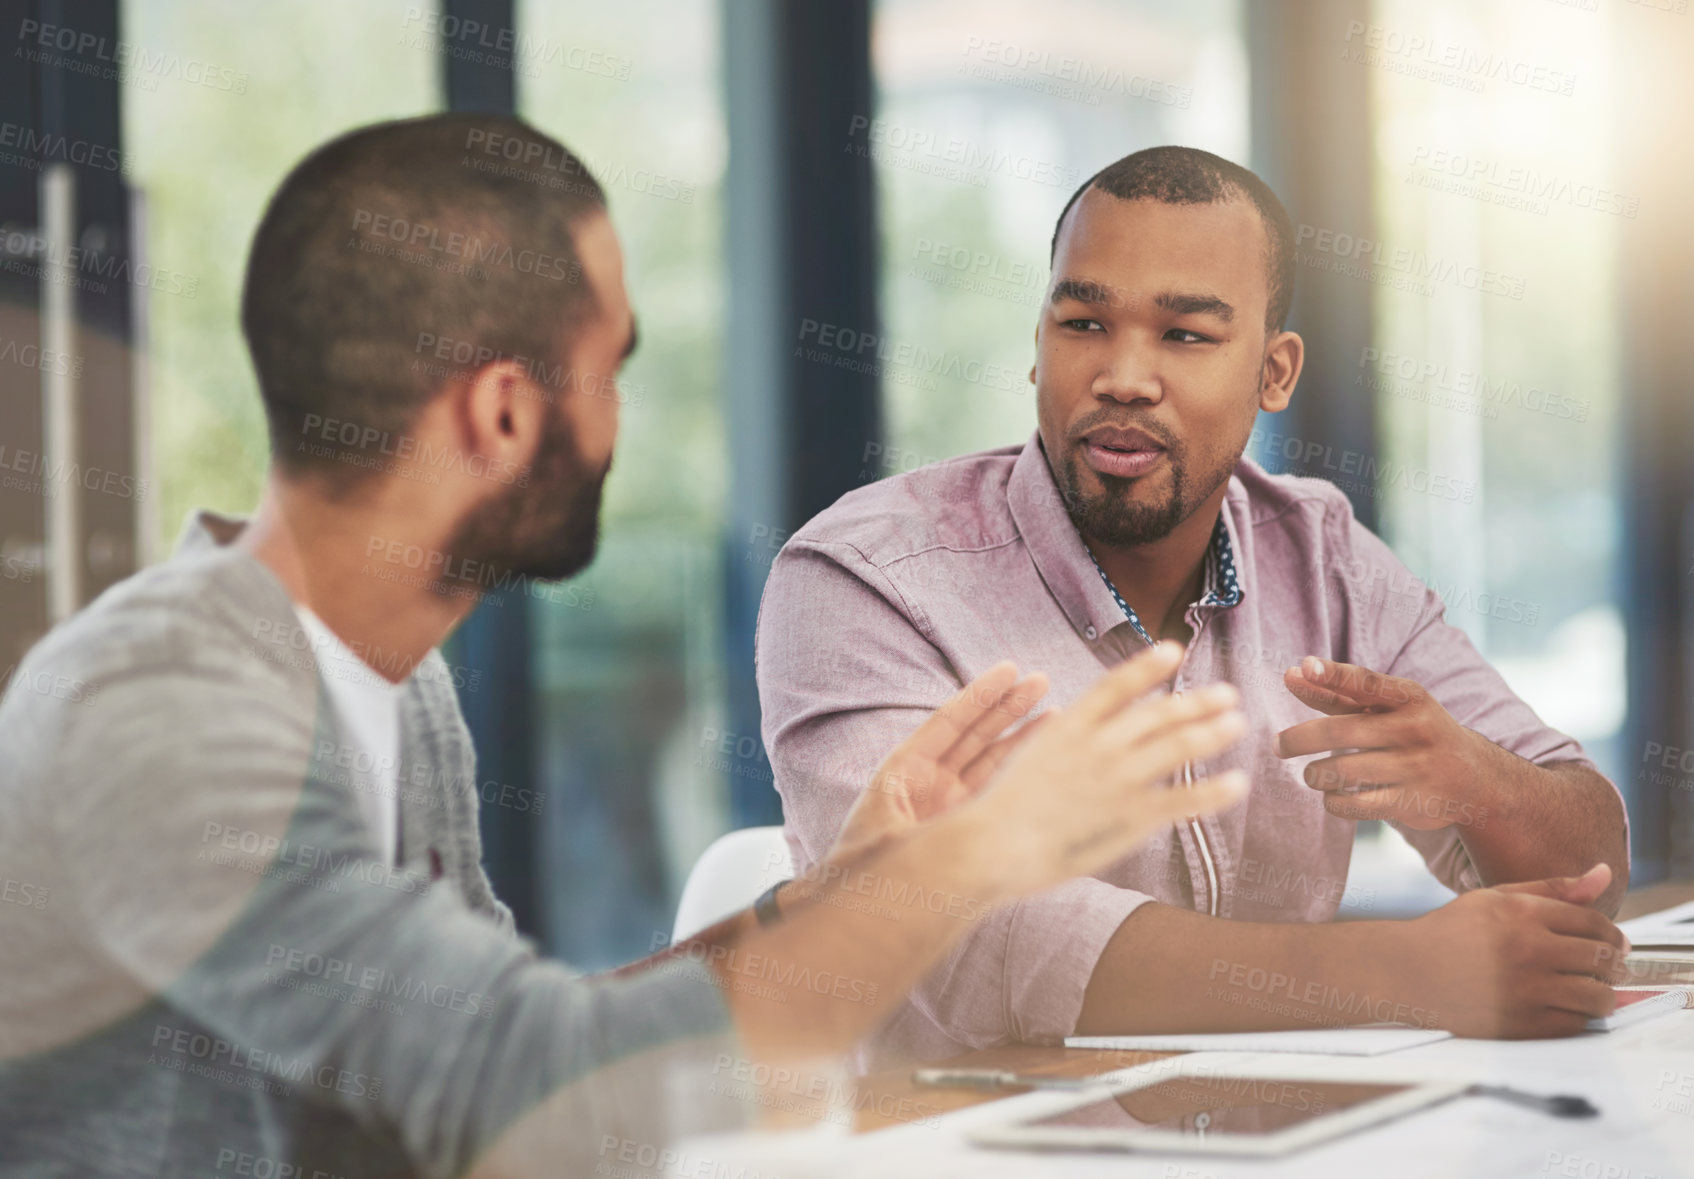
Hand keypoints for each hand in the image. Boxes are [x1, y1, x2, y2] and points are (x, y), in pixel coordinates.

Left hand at [825, 662, 1050, 869]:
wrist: (859, 904)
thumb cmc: (864, 869)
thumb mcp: (891, 840)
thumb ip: (926, 830)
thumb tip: (959, 829)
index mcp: (905, 769)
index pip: (948, 722)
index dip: (979, 695)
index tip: (1009, 668)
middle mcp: (930, 778)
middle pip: (974, 732)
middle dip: (1007, 706)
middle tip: (1040, 680)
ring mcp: (949, 799)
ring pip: (990, 757)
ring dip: (1020, 733)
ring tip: (1055, 710)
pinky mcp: (963, 820)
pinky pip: (995, 788)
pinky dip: (1019, 769)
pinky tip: (1044, 753)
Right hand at [955, 641, 1248, 898]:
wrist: (994, 844)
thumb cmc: (1003, 808)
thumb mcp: (1028, 756)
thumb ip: (1061, 737)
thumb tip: (1073, 719)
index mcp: (1069, 725)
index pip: (1116, 684)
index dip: (1148, 666)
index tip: (1174, 649)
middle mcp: (1098, 744)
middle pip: (1157, 714)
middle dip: (1197, 701)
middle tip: (1227, 694)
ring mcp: (1117, 778)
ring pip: (1177, 747)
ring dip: (1212, 732)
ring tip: (1236, 723)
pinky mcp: (1130, 816)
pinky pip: (1183, 799)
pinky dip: (1214, 791)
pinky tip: (1237, 783)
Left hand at [1275, 656, 1492, 830]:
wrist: (1475, 777)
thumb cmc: (1414, 732)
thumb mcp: (1387, 706)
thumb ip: (1339, 692)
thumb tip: (1292, 673)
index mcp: (1409, 697)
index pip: (1366, 682)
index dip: (1333, 675)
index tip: (1303, 667)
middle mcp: (1414, 729)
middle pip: (1339, 732)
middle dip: (1298, 739)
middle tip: (1278, 746)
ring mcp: (1415, 767)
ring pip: (1340, 771)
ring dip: (1314, 775)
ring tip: (1312, 774)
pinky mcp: (1411, 802)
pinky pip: (1353, 804)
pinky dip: (1331, 801)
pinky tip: (1331, 795)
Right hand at [1401, 864, 1629, 1037]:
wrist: (1407, 973)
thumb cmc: (1452, 933)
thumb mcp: (1496, 898)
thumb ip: (1553, 888)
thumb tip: (1603, 873)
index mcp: (1521, 914)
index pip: (1594, 923)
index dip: (1611, 933)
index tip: (1611, 942)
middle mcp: (1526, 951)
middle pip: (1602, 959)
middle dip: (1612, 964)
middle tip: (1605, 966)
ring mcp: (1525, 991)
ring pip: (1597, 997)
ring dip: (1603, 994)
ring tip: (1591, 989)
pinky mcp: (1521, 1025)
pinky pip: (1575, 1025)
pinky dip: (1578, 1017)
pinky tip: (1564, 1005)